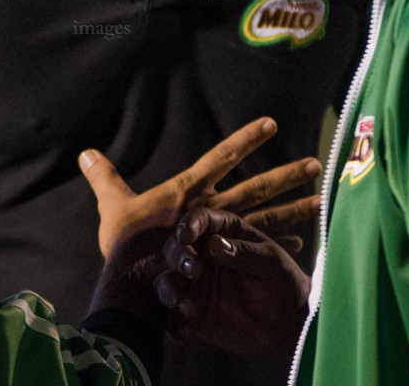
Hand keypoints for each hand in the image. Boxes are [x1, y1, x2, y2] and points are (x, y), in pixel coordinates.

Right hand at [78, 117, 319, 258]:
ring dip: (296, 209)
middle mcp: (212, 209)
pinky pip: (258, 250)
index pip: (221, 156)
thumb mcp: (114, 206)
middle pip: (257, 187)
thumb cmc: (124, 245)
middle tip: (317, 164)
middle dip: (287, 176)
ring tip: (323, 201)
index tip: (272, 124)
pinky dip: (279, 246)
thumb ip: (105, 178)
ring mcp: (222, 234)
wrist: (133, 285)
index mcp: (188, 191)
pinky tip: (303, 245)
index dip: (245, 139)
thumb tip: (85, 153)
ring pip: (267, 218)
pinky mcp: (224, 258)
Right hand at [155, 207, 310, 356]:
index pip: (200, 220)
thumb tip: (215, 244)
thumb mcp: (270, 264)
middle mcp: (203, 257)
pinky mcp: (192, 314)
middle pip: (174, 248)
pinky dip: (173, 321)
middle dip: (178, 257)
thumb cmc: (282, 283)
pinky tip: (187, 329)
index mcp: (223, 234)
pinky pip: (171, 316)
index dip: (190, 224)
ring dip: (170, 291)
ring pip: (166, 282)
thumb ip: (244, 253)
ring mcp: (195, 286)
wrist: (287, 325)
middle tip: (195, 272)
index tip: (186, 235)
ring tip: (187, 307)